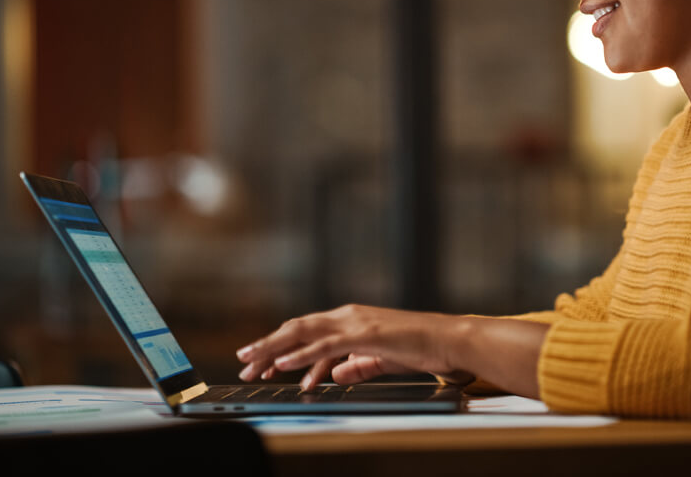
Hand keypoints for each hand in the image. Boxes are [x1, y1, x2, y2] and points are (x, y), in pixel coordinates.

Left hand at [236, 304, 465, 389]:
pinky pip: (325, 346)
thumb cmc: (419, 348)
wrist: (447, 340)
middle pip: (296, 329)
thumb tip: (334, 374)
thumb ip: (357, 365)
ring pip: (303, 333)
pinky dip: (301, 355)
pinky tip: (283, 364)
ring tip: (252, 364)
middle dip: (266, 346)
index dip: (279, 346)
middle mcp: (347, 316)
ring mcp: (355, 323)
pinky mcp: (364, 335)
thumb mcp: (380, 359)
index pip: (306, 332)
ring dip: (274, 349)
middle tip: (243, 363)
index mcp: (350, 320)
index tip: (260, 364)